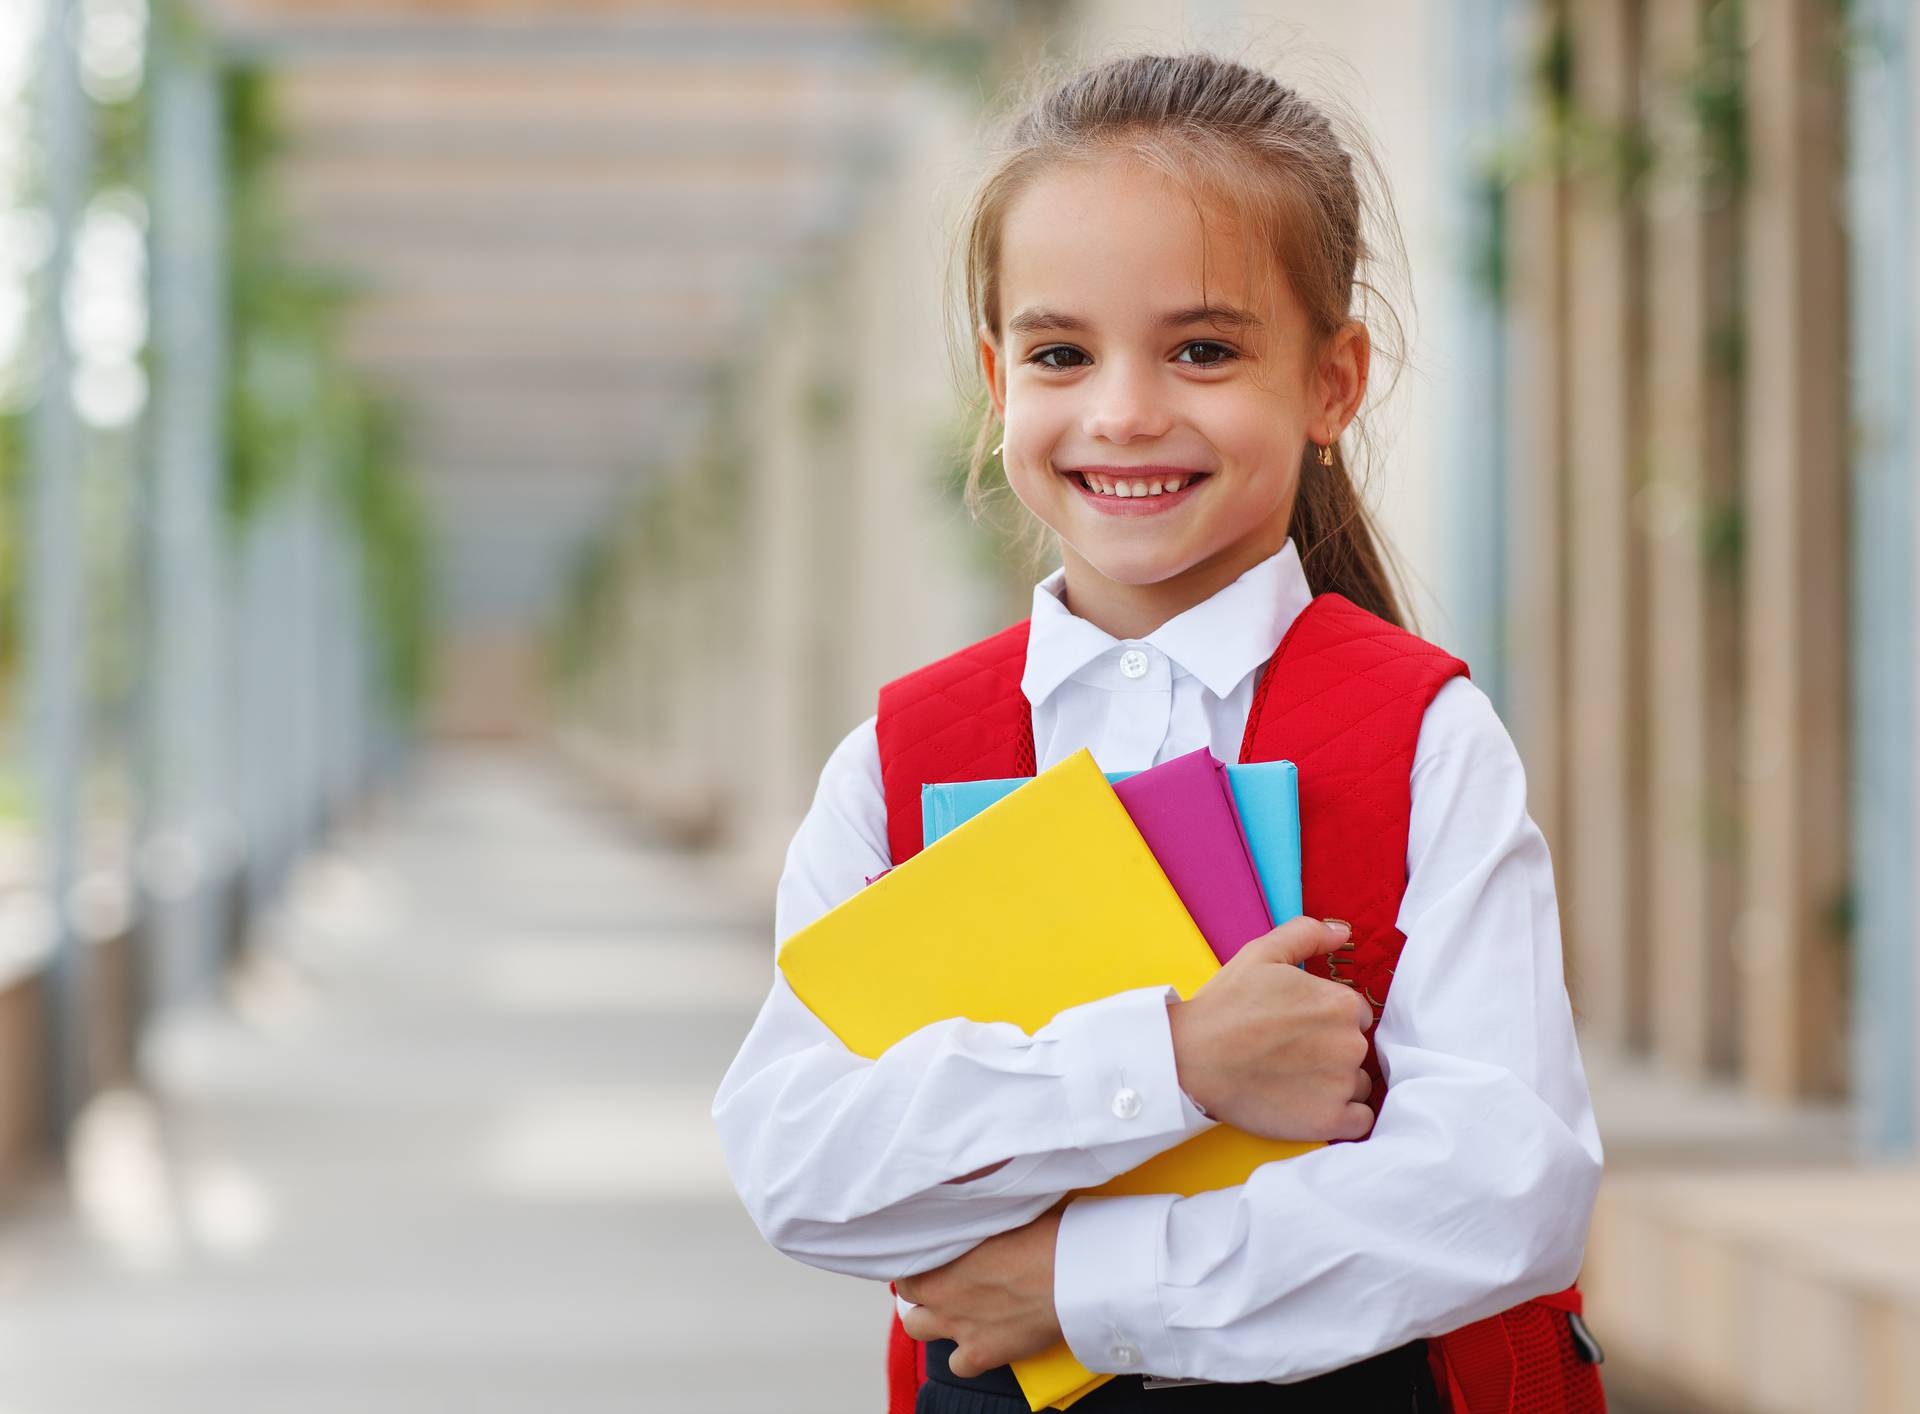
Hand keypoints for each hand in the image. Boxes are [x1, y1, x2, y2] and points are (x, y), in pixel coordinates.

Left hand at [896, 1202, 1066, 1377]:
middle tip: (942, 1283)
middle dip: (920, 1290)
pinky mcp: (982, 1353)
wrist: (1071, 1277)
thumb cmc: (1044, 1236)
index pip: (905, 1260)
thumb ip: (977, 1222)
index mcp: (941, 1255)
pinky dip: (967, 1357)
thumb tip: (980, 1212)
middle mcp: (940, 1292)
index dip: (918, 1260)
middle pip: (907, 1295)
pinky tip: (983, 1342)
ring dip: (933, 1321)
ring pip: (918, 1329)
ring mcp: (958, 1325)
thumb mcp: (1003, 1214)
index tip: (933, 1257)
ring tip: (955, 1312)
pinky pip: (958, 1365)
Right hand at [1166, 916, 1374, 1141]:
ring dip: (1336, 1085)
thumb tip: (1344, 932)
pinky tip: (1310, 1106)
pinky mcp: (1330, 1121)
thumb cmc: (1225, 1006)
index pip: (1354, 1015)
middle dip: (1331, 1051)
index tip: (1297, 1029)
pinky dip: (1342, 1116)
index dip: (1326, 1021)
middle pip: (1358, 1050)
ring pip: (1358, 1084)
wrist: (1191, 1060)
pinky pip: (1360, 1122)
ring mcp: (1342, 1084)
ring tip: (1294, 1080)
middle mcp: (1350, 1043)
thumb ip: (1308, 934)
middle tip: (1290, 1054)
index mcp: (1341, 1002)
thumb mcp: (1262, 954)